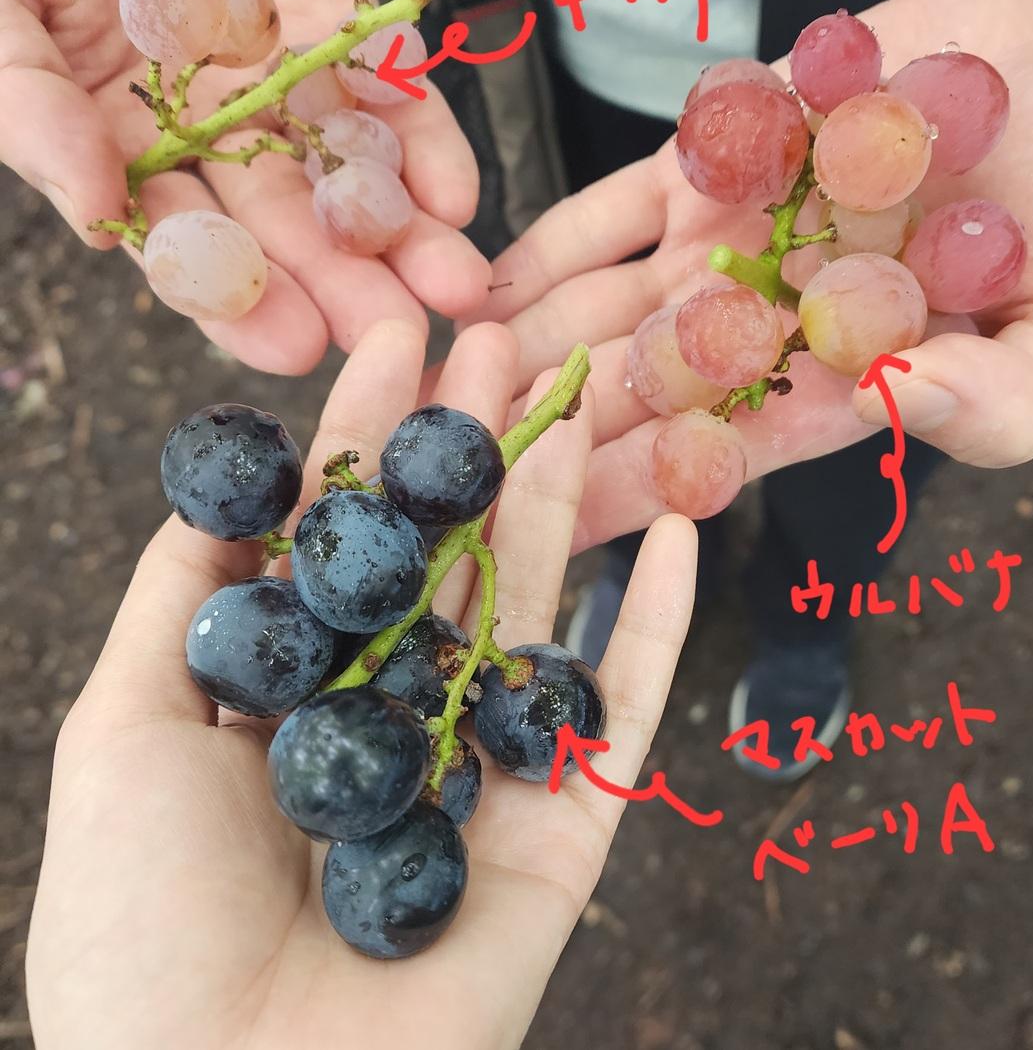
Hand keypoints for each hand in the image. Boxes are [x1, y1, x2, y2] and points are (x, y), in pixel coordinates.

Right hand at [0, 0, 489, 374]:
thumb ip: (32, 106)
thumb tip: (98, 219)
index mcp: (111, 133)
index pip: (182, 240)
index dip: (238, 296)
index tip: (292, 347)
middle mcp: (202, 116)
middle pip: (281, 220)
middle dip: (341, 281)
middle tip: (395, 333)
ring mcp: (273, 63)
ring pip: (342, 165)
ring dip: (401, 230)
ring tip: (452, 283)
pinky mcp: (333, 3)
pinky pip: (384, 80)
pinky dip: (422, 136)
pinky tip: (455, 196)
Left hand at [25, 319, 696, 1048]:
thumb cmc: (141, 926)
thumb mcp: (125, 732)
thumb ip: (183, 606)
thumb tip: (220, 495)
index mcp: (299, 689)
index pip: (348, 534)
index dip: (371, 434)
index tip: (399, 340)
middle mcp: (398, 713)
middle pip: (450, 553)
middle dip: (474, 444)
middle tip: (504, 334)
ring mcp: (485, 765)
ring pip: (538, 607)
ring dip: (562, 502)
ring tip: (578, 401)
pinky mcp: (564, 828)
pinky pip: (624, 709)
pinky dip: (656, 623)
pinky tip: (680, 536)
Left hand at [460, 0, 1032, 547]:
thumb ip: (1006, 392)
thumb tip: (908, 404)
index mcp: (835, 386)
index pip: (719, 458)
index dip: (634, 498)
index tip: (544, 537)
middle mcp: (766, 324)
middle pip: (638, 393)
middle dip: (546, 430)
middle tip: (447, 467)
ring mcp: (728, 242)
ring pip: (608, 308)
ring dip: (527, 347)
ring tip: (435, 386)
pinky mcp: (713, 157)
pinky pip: (616, 207)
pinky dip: (555, 240)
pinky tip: (480, 281)